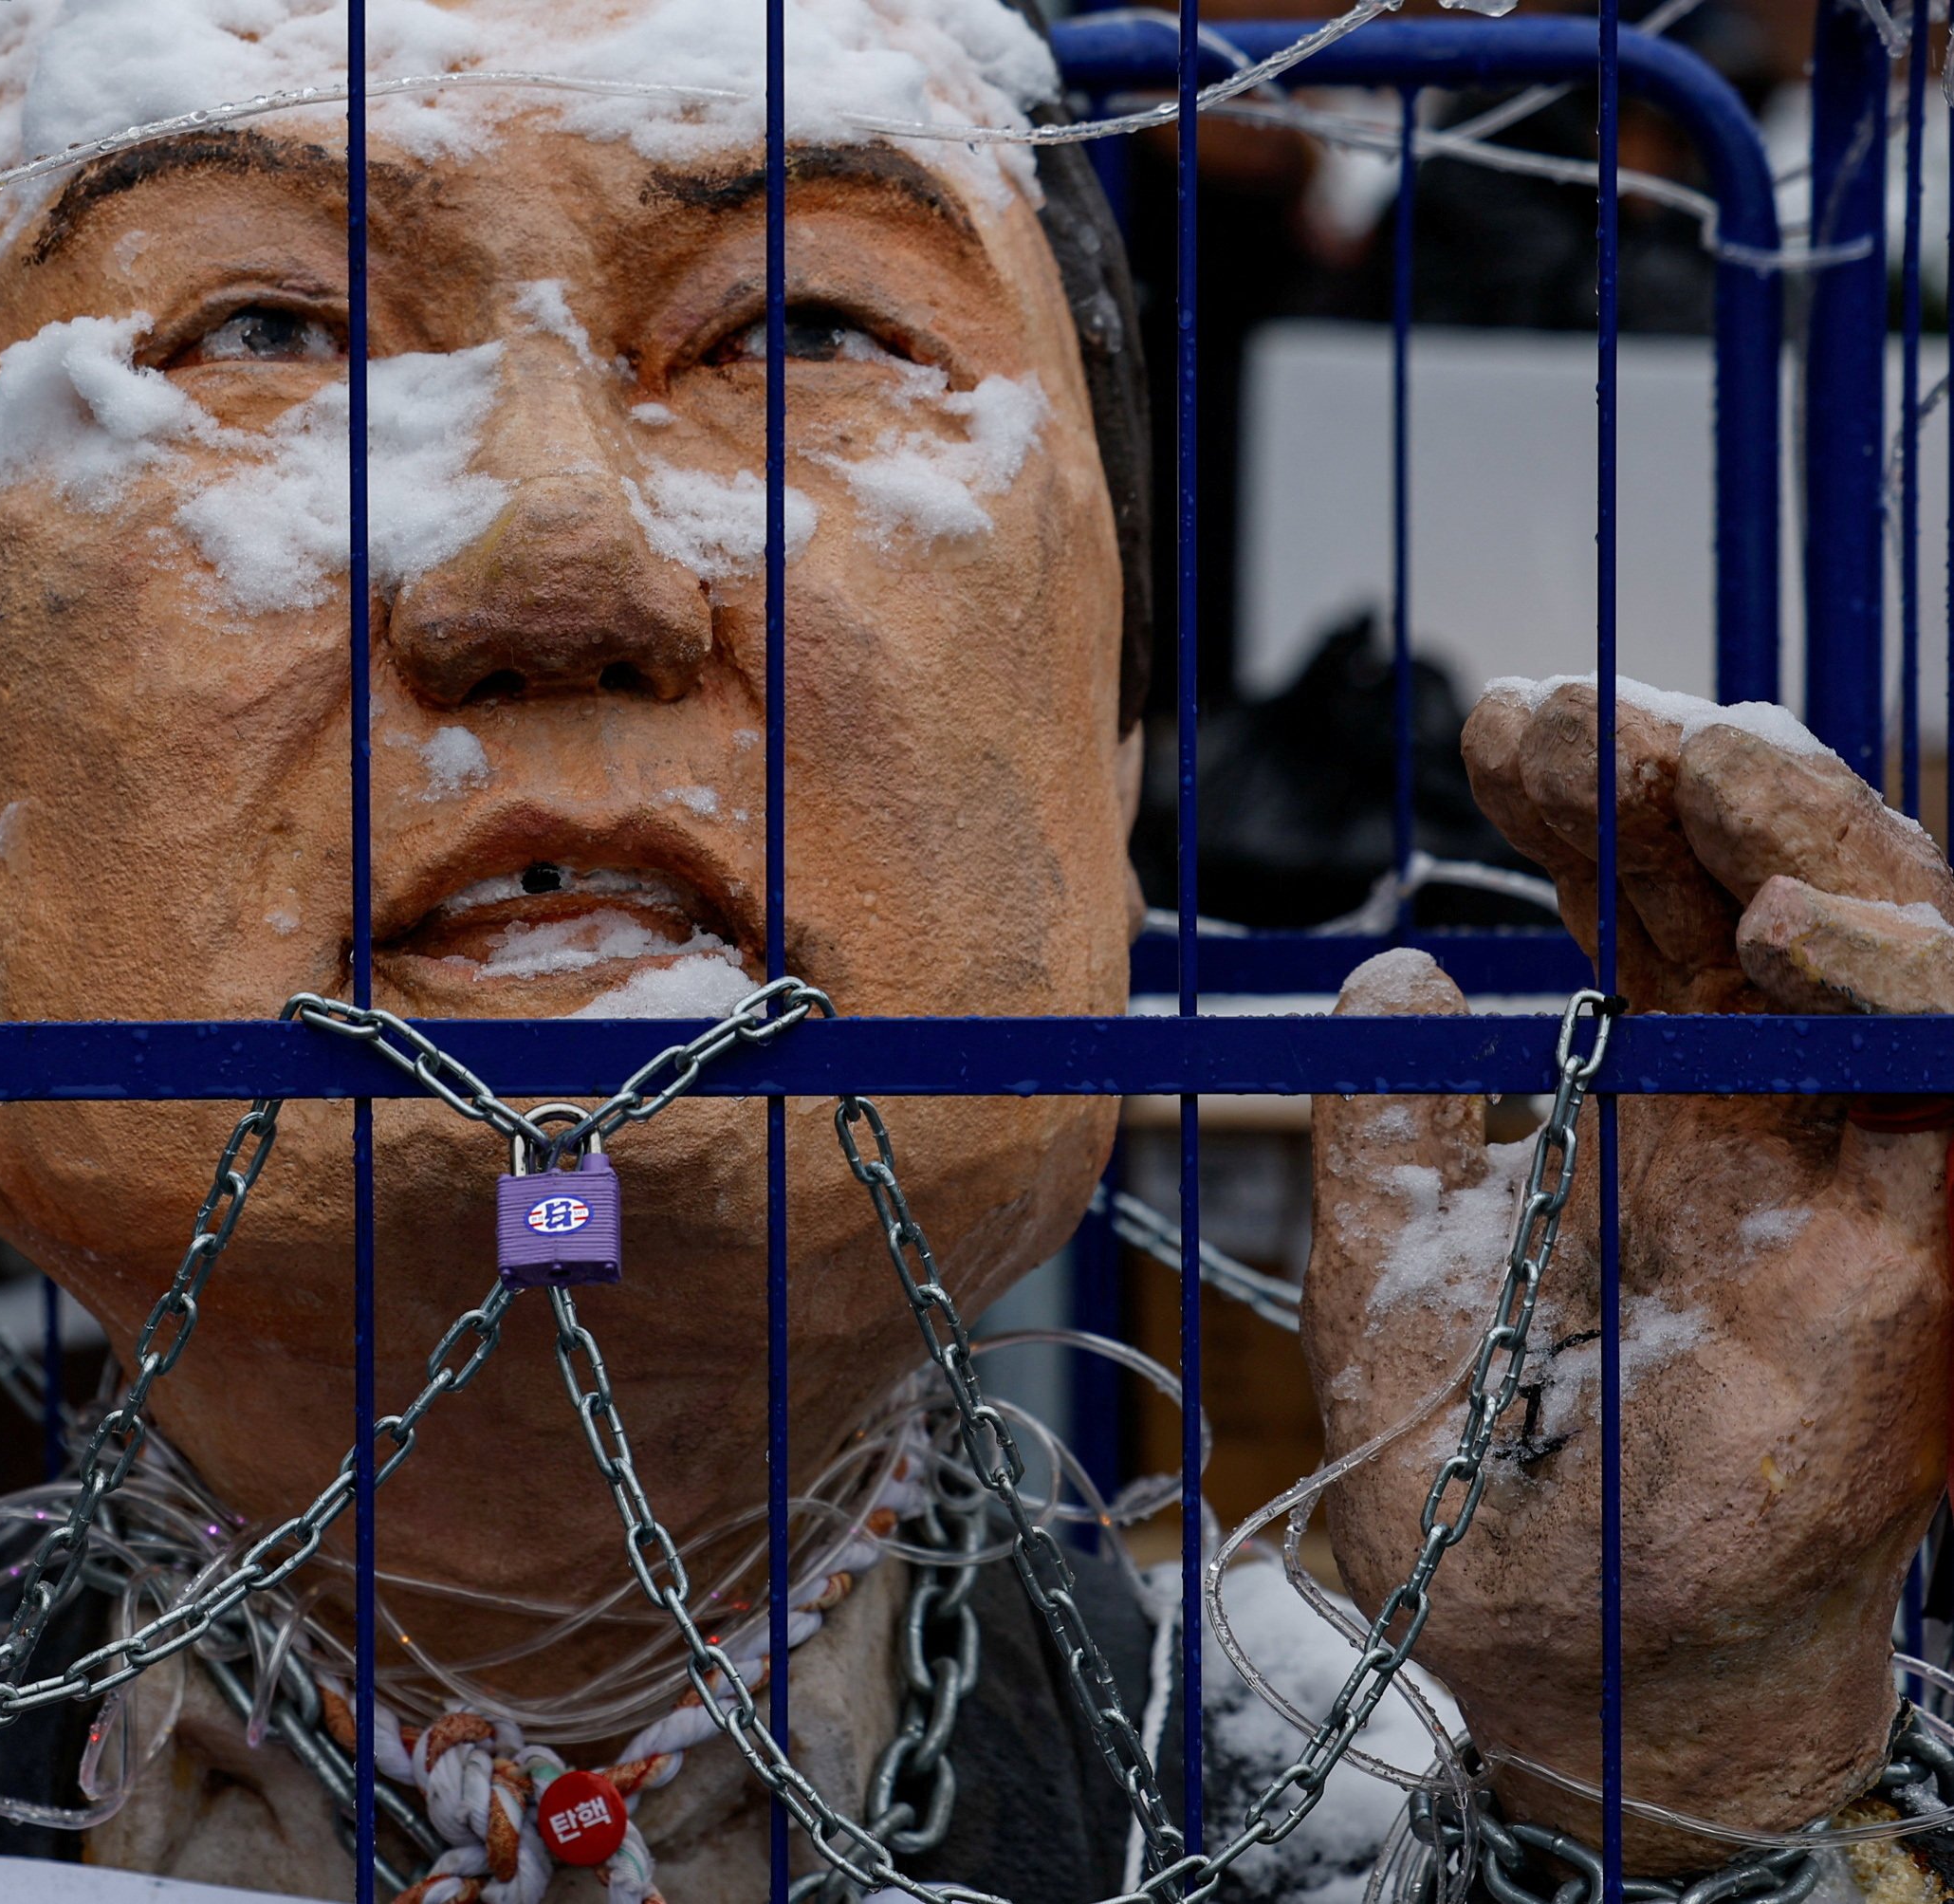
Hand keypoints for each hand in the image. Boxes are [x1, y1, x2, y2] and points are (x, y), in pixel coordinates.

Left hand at [1302, 681, 1948, 1870]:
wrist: (1542, 1654)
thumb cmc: (1478, 1471)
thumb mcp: (1389, 1264)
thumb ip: (1387, 1125)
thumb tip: (1391, 970)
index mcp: (1655, 1099)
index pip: (1653, 899)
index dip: (1590, 797)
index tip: (1493, 722)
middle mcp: (1772, 1119)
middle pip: (1770, 885)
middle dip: (1683, 772)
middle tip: (1566, 710)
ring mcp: (1857, 1181)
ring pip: (1893, 946)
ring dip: (1805, 830)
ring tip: (1690, 755)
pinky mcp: (1921, 1265)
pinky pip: (1952, 1085)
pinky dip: (1896, 988)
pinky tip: (1790, 925)